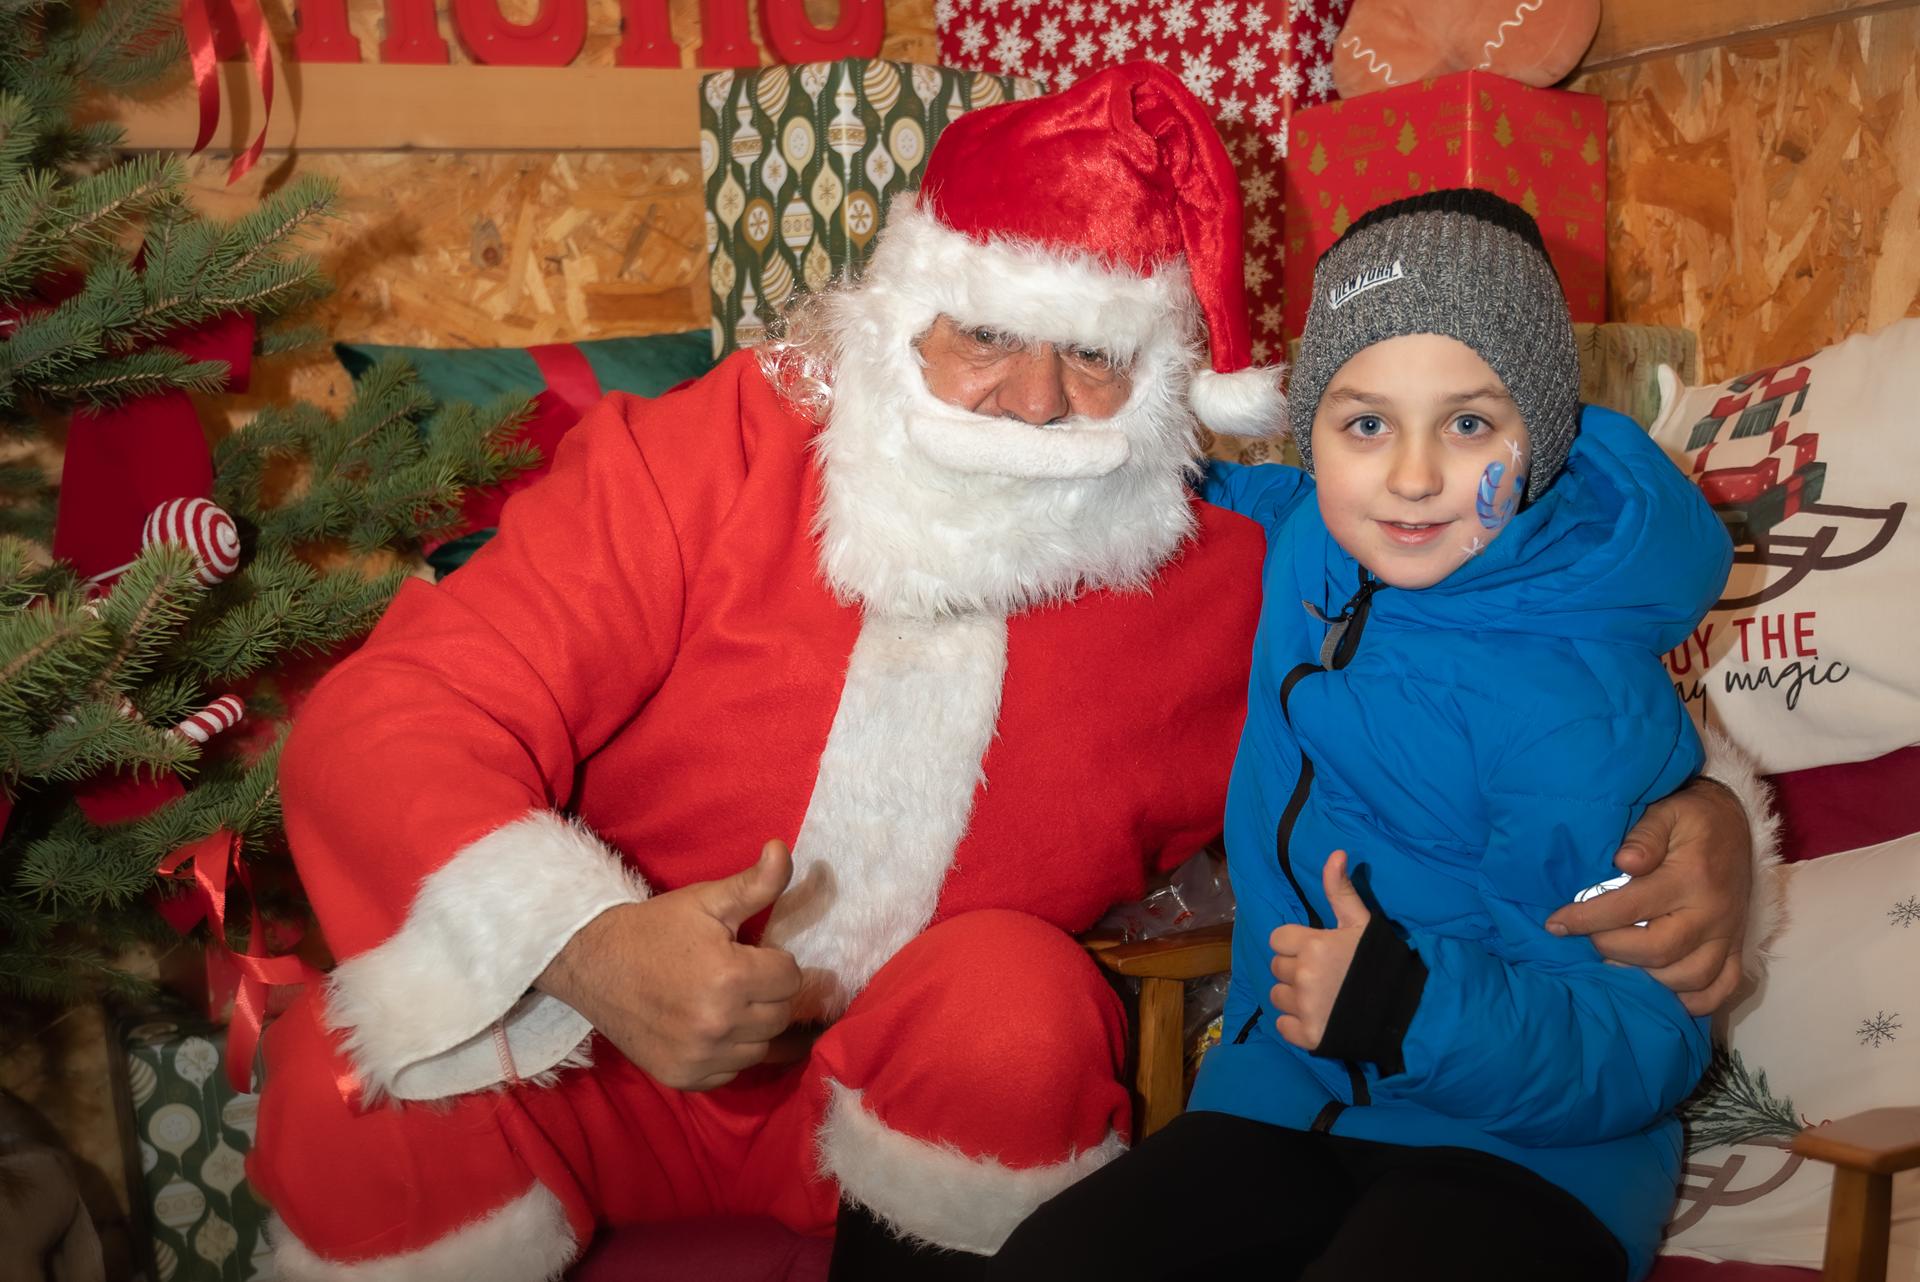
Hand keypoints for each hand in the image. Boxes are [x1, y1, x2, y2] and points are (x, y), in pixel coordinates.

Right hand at [535, 839, 802, 1090]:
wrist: (592, 963)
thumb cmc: (655, 928)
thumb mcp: (706, 900)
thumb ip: (756, 882)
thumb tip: (782, 849)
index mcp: (731, 977)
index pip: (791, 977)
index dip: (774, 961)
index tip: (748, 953)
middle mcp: (718, 1023)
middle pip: (781, 1015)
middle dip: (768, 993)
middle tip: (738, 976)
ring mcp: (700, 1056)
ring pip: (762, 1047)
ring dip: (753, 1025)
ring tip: (726, 1001)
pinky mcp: (683, 1077)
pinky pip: (731, 1071)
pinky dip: (728, 1052)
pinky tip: (709, 1028)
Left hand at [1269, 850, 1369, 1050]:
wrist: (1407, 1011)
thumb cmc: (1383, 962)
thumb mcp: (1363, 922)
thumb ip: (1341, 890)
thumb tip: (1336, 852)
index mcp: (1313, 945)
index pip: (1277, 939)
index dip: (1295, 943)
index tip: (1316, 950)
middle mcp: (1303, 975)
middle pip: (1277, 967)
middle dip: (1295, 968)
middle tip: (1324, 974)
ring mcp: (1304, 1008)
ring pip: (1277, 996)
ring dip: (1293, 996)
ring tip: (1321, 996)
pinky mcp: (1308, 1036)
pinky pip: (1282, 1025)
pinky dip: (1295, 1023)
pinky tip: (1318, 1017)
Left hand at [1544, 778, 1751, 1015]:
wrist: (1735, 822)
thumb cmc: (1690, 818)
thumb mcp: (1666, 812)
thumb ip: (1644, 836)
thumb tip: (1622, 863)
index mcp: (1690, 878)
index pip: (1630, 908)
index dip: (1587, 919)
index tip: (1555, 923)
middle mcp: (1712, 913)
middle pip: (1657, 951)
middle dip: (1611, 948)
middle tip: (1588, 937)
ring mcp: (1728, 935)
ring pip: (1687, 978)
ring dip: (1646, 978)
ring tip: (1616, 958)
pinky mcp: (1737, 948)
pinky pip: (1720, 989)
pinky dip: (1691, 1000)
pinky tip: (1661, 990)